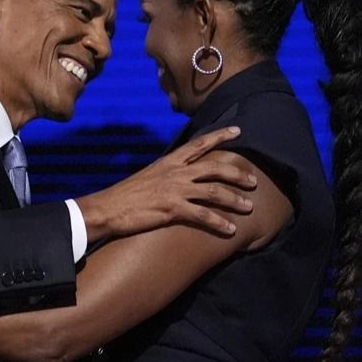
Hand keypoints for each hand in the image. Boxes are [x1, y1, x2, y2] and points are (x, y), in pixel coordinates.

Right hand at [76, 126, 256, 240]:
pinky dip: (219, 222)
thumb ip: (166, 174)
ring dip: (234, 200)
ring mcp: (174, 190)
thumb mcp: (148, 176)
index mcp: (169, 161)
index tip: (238, 131)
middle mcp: (175, 172)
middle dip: (237, 174)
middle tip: (253, 181)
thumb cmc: (125, 195)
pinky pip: (202, 215)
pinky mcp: (172, 209)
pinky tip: (230, 230)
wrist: (107, 208)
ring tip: (249, 208)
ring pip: (214, 191)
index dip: (220, 136)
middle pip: (214, 167)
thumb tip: (178, 177)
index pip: (199, 144)